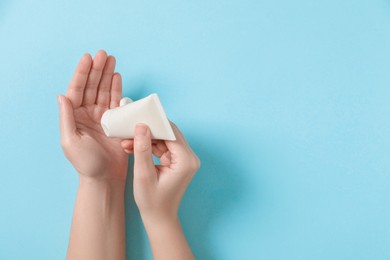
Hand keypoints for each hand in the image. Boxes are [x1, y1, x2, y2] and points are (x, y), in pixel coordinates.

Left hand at [58, 50, 127, 179]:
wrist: (106, 177)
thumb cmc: (87, 163)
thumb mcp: (70, 141)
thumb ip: (66, 117)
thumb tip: (61, 96)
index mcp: (74, 116)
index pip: (77, 89)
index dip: (83, 73)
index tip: (88, 58)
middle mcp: (87, 113)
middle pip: (92, 86)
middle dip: (97, 69)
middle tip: (104, 54)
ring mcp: (102, 116)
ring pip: (104, 90)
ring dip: (108, 75)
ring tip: (112, 60)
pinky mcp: (115, 121)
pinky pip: (115, 101)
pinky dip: (117, 88)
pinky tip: (117, 76)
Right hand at [121, 123, 199, 219]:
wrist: (159, 217)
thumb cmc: (152, 201)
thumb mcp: (144, 175)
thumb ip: (142, 150)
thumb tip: (141, 127)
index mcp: (186, 161)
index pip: (171, 134)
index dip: (155, 124)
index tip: (138, 118)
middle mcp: (189, 158)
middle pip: (169, 134)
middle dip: (148, 130)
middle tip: (130, 128)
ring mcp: (183, 159)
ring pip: (164, 139)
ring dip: (145, 139)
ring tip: (126, 141)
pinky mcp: (176, 161)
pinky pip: (162, 147)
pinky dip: (148, 146)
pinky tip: (132, 147)